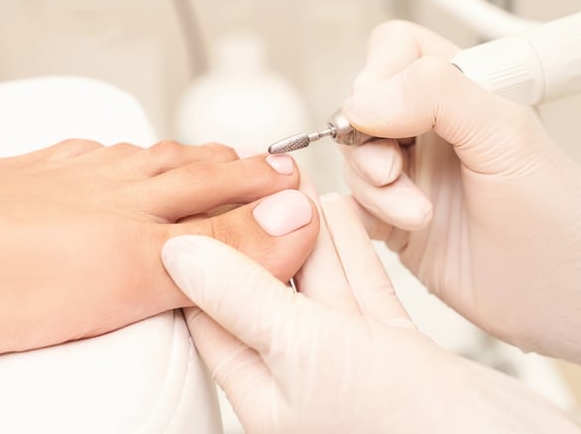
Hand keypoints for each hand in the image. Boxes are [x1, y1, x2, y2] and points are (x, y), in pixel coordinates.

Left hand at [162, 192, 579, 432]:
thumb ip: (243, 297)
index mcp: (262, 392)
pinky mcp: (398, 355)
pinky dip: (351, 250)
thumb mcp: (304, 350)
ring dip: (304, 230)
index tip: (199, 198)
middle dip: (258, 228)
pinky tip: (338, 211)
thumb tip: (176, 254)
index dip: (204, 250)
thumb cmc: (404, 428)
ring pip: (317, 283)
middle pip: (264, 289)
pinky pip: (363, 290)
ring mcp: (351, 367)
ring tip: (288, 177)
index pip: (210, 310)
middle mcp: (301, 382)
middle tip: (251, 172)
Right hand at [338, 21, 580, 382]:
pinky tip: (401, 229)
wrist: (576, 298)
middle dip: (369, 140)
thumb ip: (435, 96)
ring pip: (352, 158)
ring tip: (419, 214)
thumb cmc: (565, 216)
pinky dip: (363, 215)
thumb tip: (362, 100)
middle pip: (361, 107)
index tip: (383, 112)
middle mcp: (432, 127)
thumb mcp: (506, 135)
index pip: (395, 51)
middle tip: (395, 170)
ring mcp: (412, 174)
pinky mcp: (396, 221)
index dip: (379, 74)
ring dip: (376, 187)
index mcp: (463, 90)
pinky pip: (351, 205)